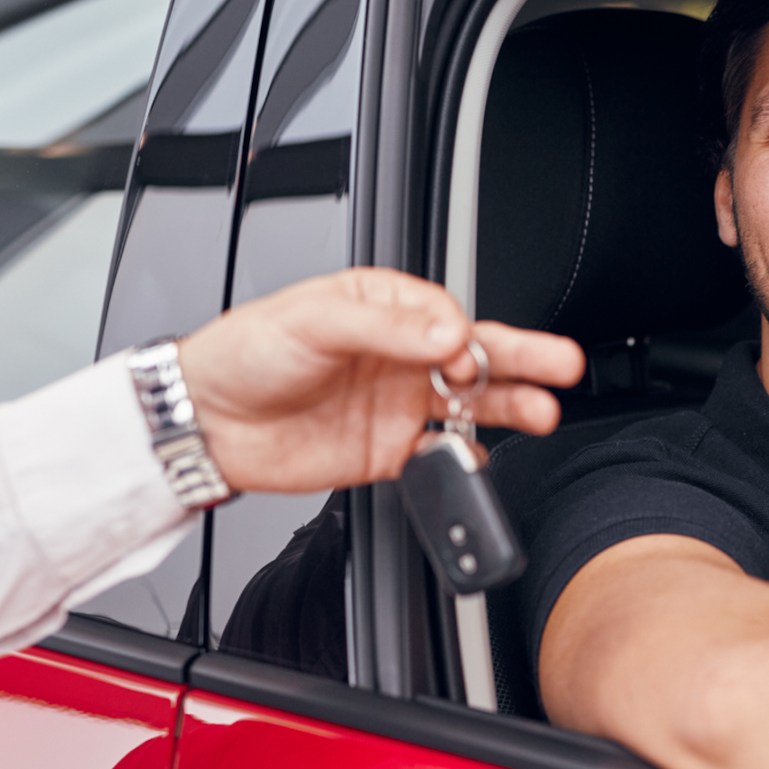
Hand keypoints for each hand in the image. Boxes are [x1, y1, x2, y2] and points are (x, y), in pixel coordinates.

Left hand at [176, 268, 584, 494]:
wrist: (207, 423)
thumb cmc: (246, 353)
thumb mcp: (314, 320)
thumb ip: (387, 329)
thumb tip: (448, 334)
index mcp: (383, 307)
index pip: (447, 315)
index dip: (462, 334)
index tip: (460, 352)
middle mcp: (399, 354)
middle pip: (475, 355)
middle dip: (523, 358)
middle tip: (561, 364)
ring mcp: (398, 404)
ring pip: (471, 404)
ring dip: (510, 407)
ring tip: (544, 411)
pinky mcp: (389, 451)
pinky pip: (440, 455)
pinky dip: (465, 461)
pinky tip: (482, 459)